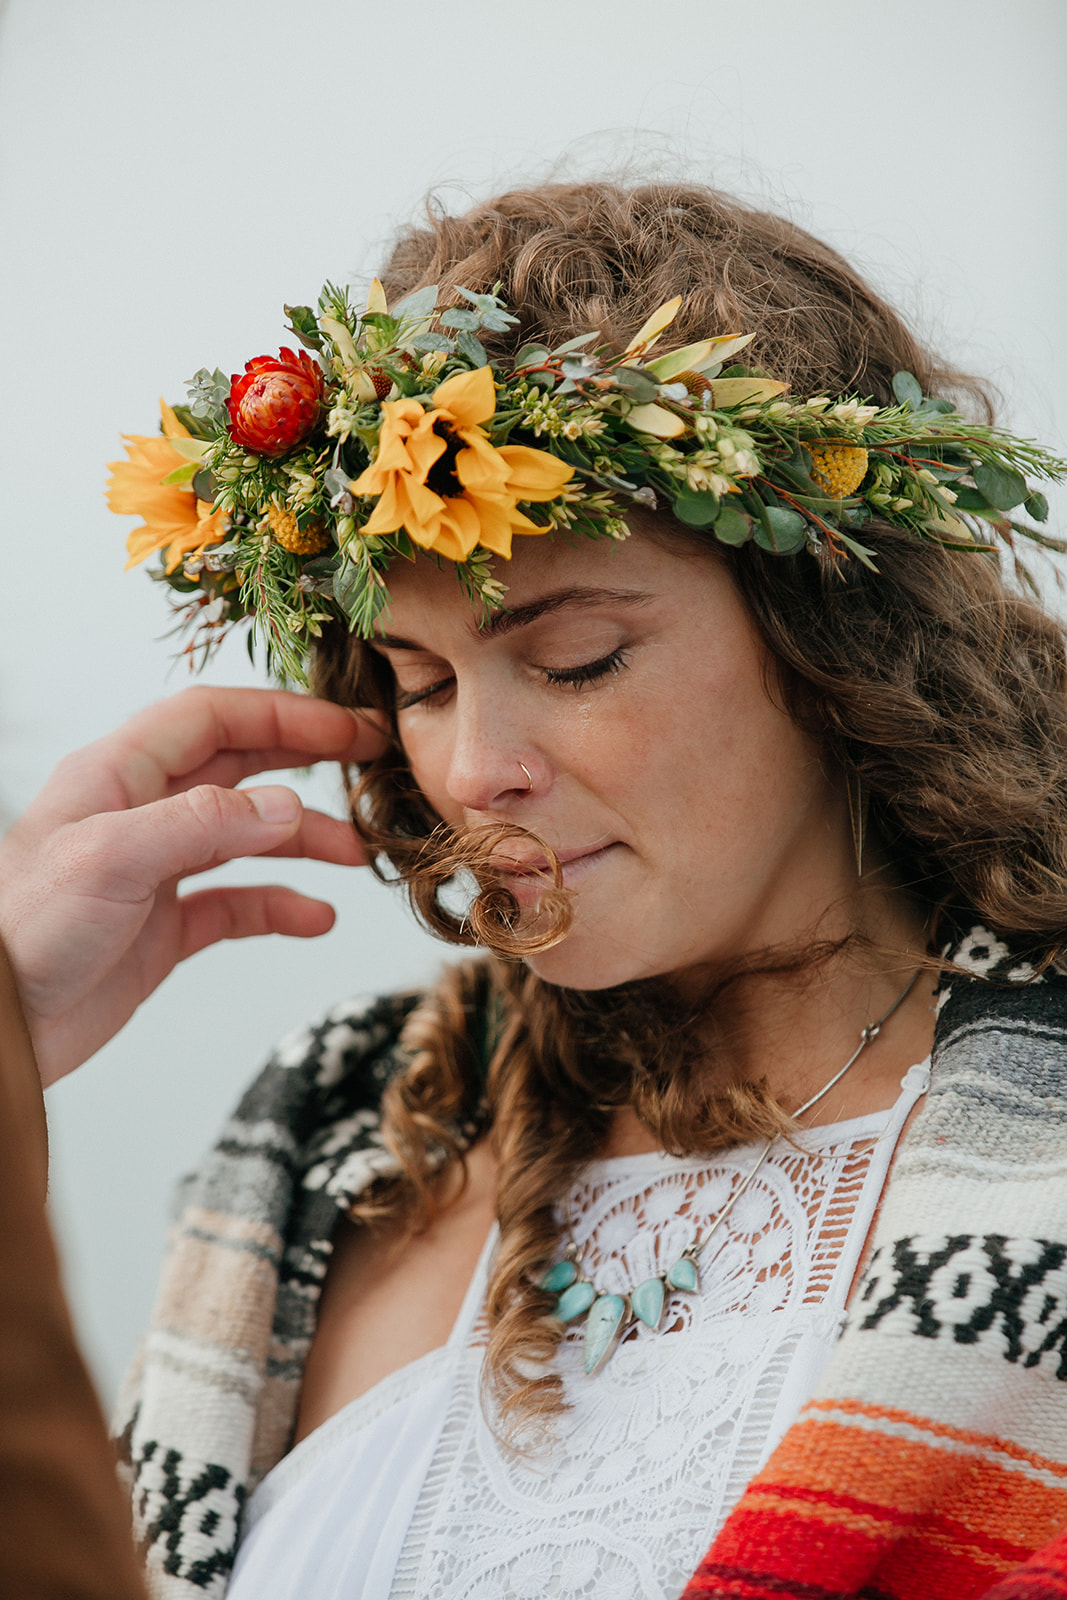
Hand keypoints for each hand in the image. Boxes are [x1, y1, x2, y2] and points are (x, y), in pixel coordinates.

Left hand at [0, 686, 387, 1085]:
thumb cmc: (21, 932)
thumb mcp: (110, 859)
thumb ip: (201, 824)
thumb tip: (286, 805)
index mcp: (117, 775)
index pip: (213, 719)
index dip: (284, 715)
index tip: (348, 729)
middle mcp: (140, 814)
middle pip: (237, 766)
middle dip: (305, 761)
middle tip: (370, 762)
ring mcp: (154, 872)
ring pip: (246, 836)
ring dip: (303, 839)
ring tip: (356, 855)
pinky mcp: (162, 930)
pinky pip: (236, 905)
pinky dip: (280, 907)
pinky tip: (314, 918)